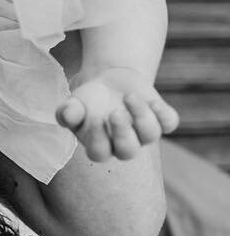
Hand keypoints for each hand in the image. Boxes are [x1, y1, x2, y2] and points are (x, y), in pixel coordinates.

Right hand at [58, 68, 178, 162]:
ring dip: (141, 116)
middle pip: (128, 151)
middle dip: (123, 134)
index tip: (94, 118)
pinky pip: (169, 122)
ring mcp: (143, 133)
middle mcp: (124, 144)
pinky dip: (163, 112)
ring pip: (150, 134)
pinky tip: (152, 101)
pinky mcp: (160, 119)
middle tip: (115, 113)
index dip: (98, 139)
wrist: (110, 83)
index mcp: (99, 145)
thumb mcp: (73, 103)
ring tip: (129, 96)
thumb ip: (66, 111)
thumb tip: (67, 115)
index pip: (99, 153)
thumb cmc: (88, 100)